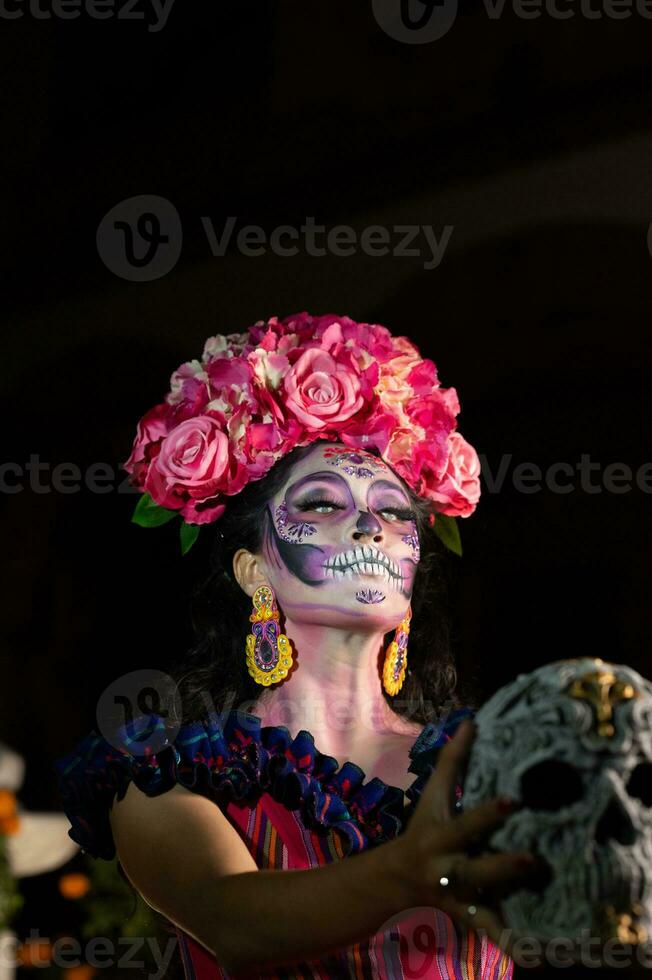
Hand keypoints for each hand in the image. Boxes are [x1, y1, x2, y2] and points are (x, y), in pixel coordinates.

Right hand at [386, 718, 546, 953]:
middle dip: (504, 867)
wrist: (397, 879)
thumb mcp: (433, 796)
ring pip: (483, 908)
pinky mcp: (467, 917)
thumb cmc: (423, 827)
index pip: (465, 823)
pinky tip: (531, 951)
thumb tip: (471, 721)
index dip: (488, 814)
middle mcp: (446, 869)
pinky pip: (488, 931)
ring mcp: (457, 897)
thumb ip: (453, 761)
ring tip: (539, 915)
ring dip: (509, 912)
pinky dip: (507, 941)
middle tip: (535, 860)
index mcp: (439, 837)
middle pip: (476, 870)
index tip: (515, 802)